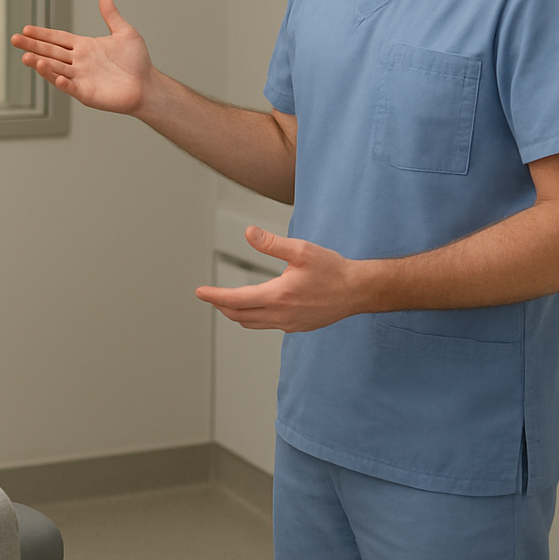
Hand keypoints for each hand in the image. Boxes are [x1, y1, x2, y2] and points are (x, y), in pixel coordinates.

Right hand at [11, 0, 153, 114]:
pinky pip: (70, 87)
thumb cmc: (138, 61)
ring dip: (41, 64)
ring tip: (26, 58)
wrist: (147, 85)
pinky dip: (60, 82)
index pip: (58, 39)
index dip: (42, 34)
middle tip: (14, 40)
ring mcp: (81, 78)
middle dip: (32, 46)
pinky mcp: (86, 94)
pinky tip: (52, 75)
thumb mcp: (125, 33)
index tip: (26, 29)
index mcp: (84, 47)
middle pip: (51, 52)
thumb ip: (111, 15)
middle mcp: (79, 62)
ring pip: (56, 69)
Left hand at [195, 227, 363, 332]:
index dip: (215, 296)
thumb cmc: (332, 269)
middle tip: (210, 296)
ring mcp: (289, 324)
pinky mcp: (297, 327)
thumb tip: (248, 232)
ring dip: (237, 314)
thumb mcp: (301, 250)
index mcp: (278, 296)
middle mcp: (281, 315)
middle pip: (240, 316)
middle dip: (222, 306)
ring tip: (228, 303)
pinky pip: (268, 325)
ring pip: (253, 324)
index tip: (200, 292)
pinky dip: (255, 318)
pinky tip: (257, 307)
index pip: (236, 300)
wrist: (358, 291)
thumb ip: (272, 243)